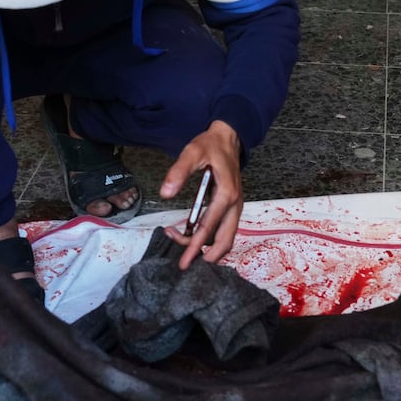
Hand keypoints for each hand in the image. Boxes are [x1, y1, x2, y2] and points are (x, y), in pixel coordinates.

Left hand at [161, 120, 244, 268]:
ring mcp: (235, 207)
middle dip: (206, 256)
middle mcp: (234, 205)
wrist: (229, 138)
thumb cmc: (211, 145)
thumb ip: (179, 172)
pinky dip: (211, 239)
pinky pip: (224, 231)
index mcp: (226, 194)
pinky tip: (194, 235)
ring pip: (226, 239)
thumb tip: (165, 193)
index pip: (209, 228)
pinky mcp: (232, 207)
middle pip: (225, 242)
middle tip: (185, 263)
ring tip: (185, 246)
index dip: (194, 247)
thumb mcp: (192, 153)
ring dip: (208, 248)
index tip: (184, 262)